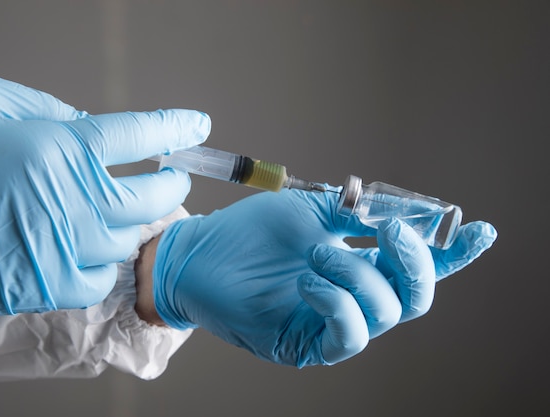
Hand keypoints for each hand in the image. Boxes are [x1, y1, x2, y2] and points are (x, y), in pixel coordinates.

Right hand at [0, 76, 210, 314]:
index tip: (198, 125)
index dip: (177, 127)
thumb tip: (89, 126)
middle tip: (172, 176)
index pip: (143, 133)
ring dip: (135, 224)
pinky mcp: (47, 285)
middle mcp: (76, 199)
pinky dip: (104, 264)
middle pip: (154, 195)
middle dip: (171, 183)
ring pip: (130, 241)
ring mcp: (65, 247)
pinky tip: (94, 249)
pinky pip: (101, 280)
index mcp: (64, 147)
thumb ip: (48, 109)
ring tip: (127, 212)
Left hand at [152, 189, 495, 366]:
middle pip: (416, 296)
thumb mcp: (312, 210)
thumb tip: (409, 211)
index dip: (453, 253)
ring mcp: (333, 323)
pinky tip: (308, 281)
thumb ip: (360, 214)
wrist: (202, 253)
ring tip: (316, 252)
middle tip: (388, 231)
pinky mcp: (308, 345)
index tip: (480, 231)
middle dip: (412, 261)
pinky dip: (337, 302)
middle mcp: (355, 296)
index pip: (418, 265)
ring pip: (386, 313)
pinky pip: (348, 337)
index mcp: (361, 263)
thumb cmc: (251, 231)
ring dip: (358, 274)